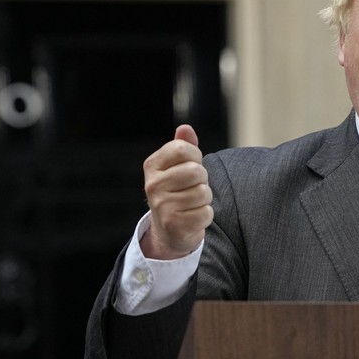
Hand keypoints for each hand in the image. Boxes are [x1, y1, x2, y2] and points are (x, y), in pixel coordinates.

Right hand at [140, 125, 212, 259]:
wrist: (168, 230)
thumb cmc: (178, 191)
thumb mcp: (178, 166)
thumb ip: (183, 145)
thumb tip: (185, 128)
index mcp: (152, 165)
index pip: (183, 148)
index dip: (195, 157)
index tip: (190, 166)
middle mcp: (153, 185)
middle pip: (196, 171)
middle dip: (202, 179)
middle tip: (192, 188)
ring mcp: (162, 206)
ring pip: (203, 193)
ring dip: (204, 199)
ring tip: (192, 203)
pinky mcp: (174, 225)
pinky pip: (206, 213)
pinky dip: (205, 215)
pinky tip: (193, 217)